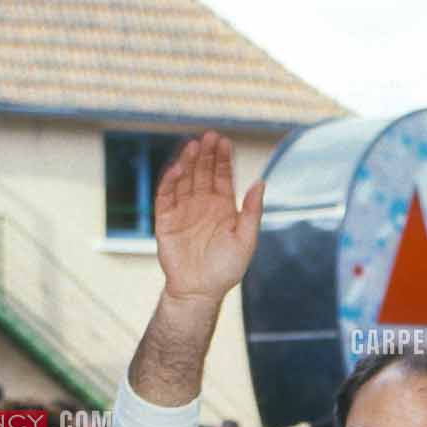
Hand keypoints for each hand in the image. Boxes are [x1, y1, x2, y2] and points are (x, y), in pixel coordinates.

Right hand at [153, 133, 263, 305]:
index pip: (222, 176)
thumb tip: (261, 182)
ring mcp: (183, 210)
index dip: (222, 159)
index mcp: (222, 207)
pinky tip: (178, 168)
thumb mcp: (246, 239)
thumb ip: (252, 211)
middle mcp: (202, 204)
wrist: (200, 291)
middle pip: (203, 173)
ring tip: (194, 145)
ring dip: (188, 162)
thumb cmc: (226, 269)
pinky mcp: (165, 219)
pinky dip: (170, 181)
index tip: (224, 142)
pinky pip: (166, 195)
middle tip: (209, 136)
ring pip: (184, 179)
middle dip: (206, 155)